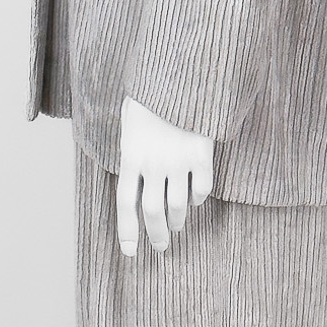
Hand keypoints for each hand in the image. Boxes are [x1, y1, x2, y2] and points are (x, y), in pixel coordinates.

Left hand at [116, 97, 213, 256]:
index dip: (127, 231)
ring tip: (175, 226)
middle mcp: (153, 163)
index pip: (125, 203)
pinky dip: (198, 198)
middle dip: (157, 235)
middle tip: (161, 247)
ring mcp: (178, 159)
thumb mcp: (129, 124)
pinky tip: (194, 200)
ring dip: (176, 221)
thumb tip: (135, 183)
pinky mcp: (201, 153)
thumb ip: (131, 154)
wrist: (177, 74)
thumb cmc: (149, 97)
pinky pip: (201, 188)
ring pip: (178, 205)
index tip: (130, 252)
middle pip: (153, 211)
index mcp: (130, 155)